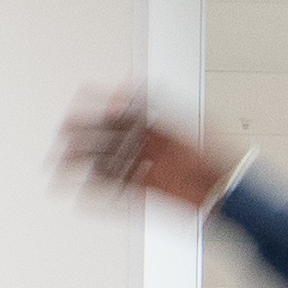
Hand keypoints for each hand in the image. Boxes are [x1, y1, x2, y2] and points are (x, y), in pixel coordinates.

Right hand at [59, 93, 231, 212]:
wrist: (230, 188)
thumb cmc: (217, 153)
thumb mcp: (188, 117)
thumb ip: (151, 101)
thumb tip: (121, 87)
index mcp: (155, 127)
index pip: (116, 116)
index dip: (93, 111)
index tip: (72, 107)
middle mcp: (147, 149)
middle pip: (104, 144)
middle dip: (78, 142)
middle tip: (56, 141)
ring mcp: (146, 172)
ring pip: (104, 170)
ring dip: (80, 171)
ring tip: (57, 172)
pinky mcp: (149, 195)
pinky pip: (117, 197)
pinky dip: (98, 199)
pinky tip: (80, 199)